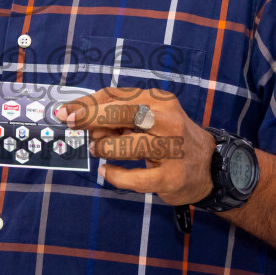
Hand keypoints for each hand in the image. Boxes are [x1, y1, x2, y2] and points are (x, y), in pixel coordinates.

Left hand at [54, 88, 215, 206]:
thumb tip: (82, 118)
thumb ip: (117, 115)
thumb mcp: (149, 116)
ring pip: (124, 146)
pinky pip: (134, 178)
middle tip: (72, 124)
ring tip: (98, 150)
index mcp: (159, 101)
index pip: (117, 96)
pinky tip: (108, 171)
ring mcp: (172, 149)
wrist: (210, 166)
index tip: (65, 111)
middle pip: (121, 113)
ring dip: (104, 148)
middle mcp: (168, 121)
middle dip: (90, 118)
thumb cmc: (169, 137)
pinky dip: (115, 175)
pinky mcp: (171, 177)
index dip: (87, 104)